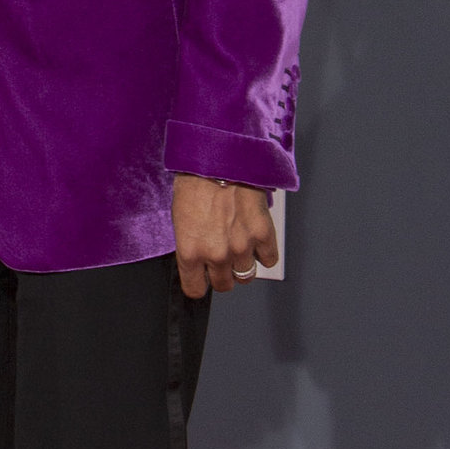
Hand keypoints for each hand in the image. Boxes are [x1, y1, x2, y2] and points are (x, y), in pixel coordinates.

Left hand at [172, 174, 277, 297]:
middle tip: (222, 260)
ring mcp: (241, 246)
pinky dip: (265, 252)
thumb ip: (191, 246)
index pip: (195, 289)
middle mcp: (216, 254)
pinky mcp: (263, 234)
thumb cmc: (195, 182)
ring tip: (239, 248)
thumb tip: (199, 260)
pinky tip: (256, 240)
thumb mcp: (180, 219)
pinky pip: (269, 259)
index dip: (199, 284)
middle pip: (224, 285)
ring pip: (247, 275)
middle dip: (222, 275)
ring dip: (243, 265)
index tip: (202, 279)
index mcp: (190, 252)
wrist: (218, 159)